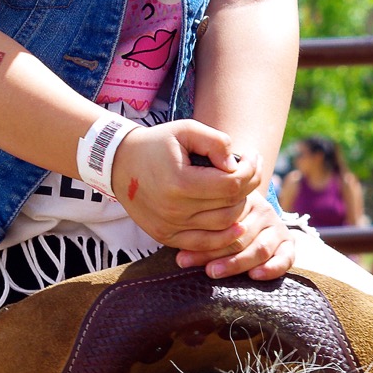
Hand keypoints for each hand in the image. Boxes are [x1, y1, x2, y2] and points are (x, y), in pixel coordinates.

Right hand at [109, 119, 260, 246]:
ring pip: (223, 227)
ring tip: (240, 189)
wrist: (119, 164)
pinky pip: (205, 244)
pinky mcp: (166, 237)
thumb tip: (236, 164)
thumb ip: (215, 142)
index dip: (251, 170)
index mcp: (180, 182)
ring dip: (240, 208)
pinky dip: (225, 236)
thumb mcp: (185, 129)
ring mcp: (170, 227)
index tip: (253, 157)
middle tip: (251, 170)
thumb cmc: (156, 143)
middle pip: (231, 206)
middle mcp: (175, 210)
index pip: (232, 184)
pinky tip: (236, 222)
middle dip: (249, 186)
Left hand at [174, 191, 295, 281]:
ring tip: (214, 271)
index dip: (202, 244)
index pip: (224, 223)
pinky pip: (286, 257)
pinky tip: (255, 276)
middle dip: (213, 254)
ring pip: (259, 248)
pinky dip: (272, 268)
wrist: (249, 211)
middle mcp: (262, 210)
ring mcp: (276, 226)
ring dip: (235, 263)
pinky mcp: (287, 242)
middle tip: (192, 265)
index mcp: (242, 199)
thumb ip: (199, 231)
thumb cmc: (220, 217)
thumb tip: (180, 258)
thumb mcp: (210, 216)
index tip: (182, 258)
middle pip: (239, 237)